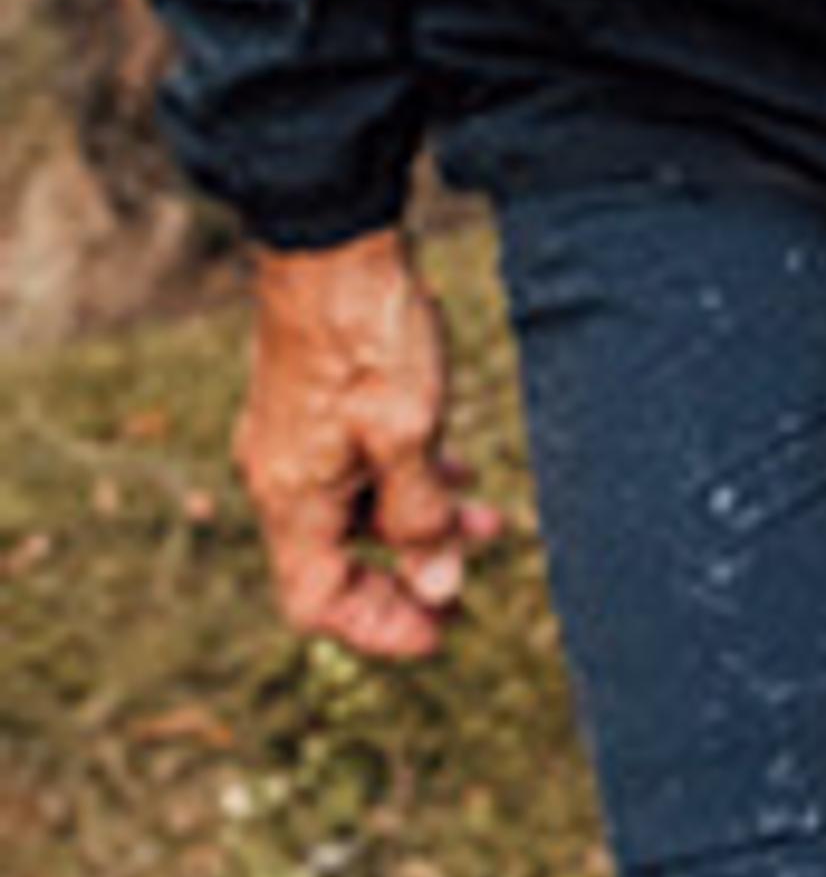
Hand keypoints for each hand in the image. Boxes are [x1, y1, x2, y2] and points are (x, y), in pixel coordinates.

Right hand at [238, 230, 505, 662]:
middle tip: (463, 595)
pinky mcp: (319, 404)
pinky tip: (461, 474)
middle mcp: (283, 477)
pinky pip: (361, 466)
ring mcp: (298, 440)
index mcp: (293, 497)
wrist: (334, 244)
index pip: (317, 601)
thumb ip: (420, 512)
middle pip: (335, 562)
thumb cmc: (370, 334)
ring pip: (358, 510)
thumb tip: (439, 585)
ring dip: (419, 526)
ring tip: (491, 527)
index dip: (375, 626)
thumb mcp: (409, 429)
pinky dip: (409, 481)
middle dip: (403, 582)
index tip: (437, 632)